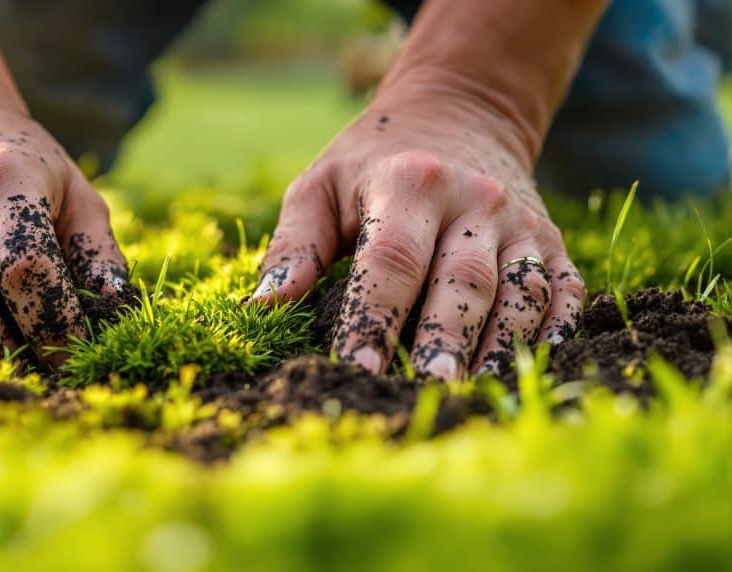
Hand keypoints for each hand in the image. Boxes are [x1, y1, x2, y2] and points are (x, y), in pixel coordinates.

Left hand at [251, 92, 585, 378]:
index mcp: (411, 184)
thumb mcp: (321, 185)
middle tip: (426, 391)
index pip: (392, 260)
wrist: (460, 112)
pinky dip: (554, 332)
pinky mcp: (552, 242)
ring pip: (521, 293)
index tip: (355, 367)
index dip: (374, 316)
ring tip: (474, 396)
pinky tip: (531, 368)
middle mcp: (476, 200)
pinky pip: (563, 291)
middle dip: (444, 341)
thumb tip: (262, 306)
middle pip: (463, 282)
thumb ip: (294, 245)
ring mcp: (522, 223)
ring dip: (499, 349)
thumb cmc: (372, 162)